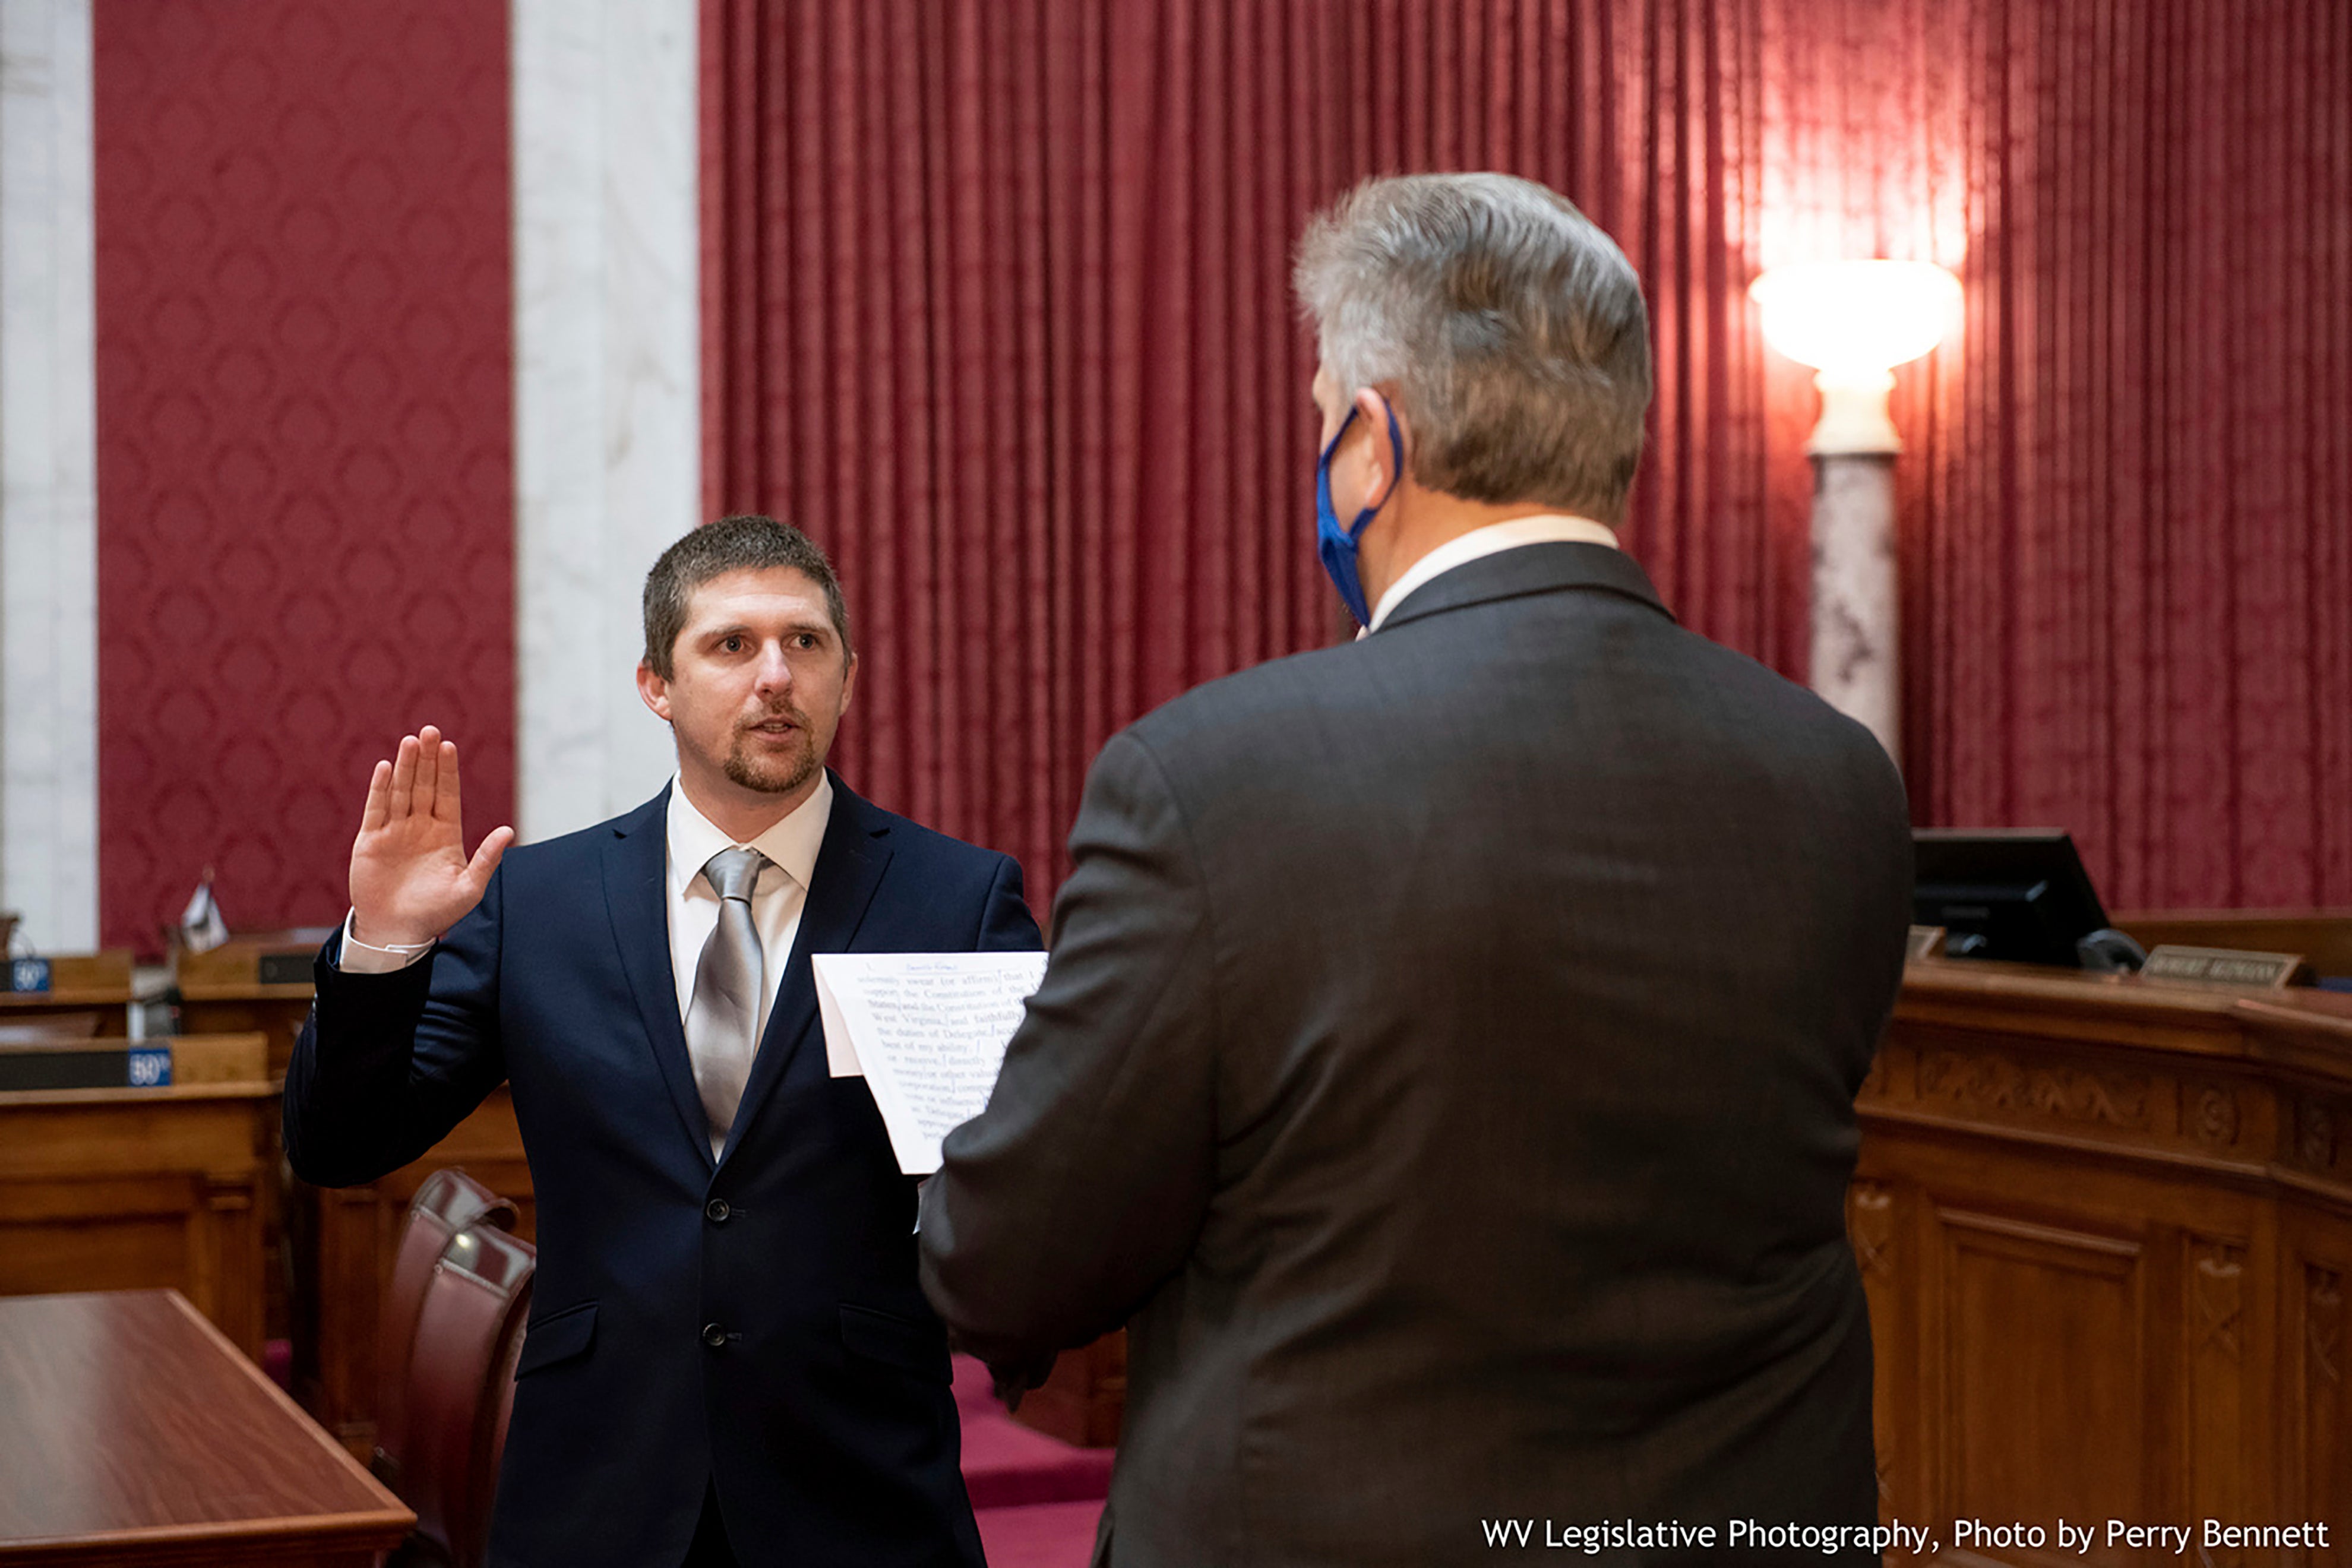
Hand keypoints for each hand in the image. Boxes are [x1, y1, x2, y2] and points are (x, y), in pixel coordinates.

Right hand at [348, 725, 513, 948]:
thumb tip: (509, 831)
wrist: (398, 932)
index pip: (448, 794)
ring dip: (405, 767)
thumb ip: (487, 859)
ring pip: (400, 791)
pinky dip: (380, 789)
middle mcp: (420, 827)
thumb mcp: (469, 888)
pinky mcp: (370, 841)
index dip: (448, 770)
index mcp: (445, 834)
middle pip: (424, 786)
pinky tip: (385, 768)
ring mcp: (395, 832)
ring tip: (410, 741)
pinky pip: (376, 810)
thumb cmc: (436, 913)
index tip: (449, 745)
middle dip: (427, 759)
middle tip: (429, 730)